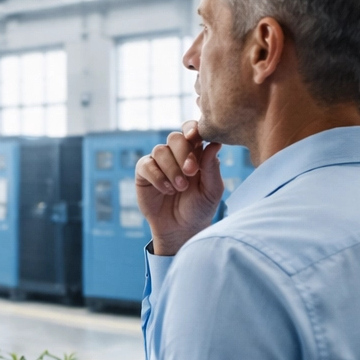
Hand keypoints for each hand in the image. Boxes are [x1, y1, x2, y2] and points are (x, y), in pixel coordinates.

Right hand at [135, 120, 223, 255]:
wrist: (181, 229)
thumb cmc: (199, 208)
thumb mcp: (212, 190)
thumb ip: (212, 167)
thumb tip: (215, 144)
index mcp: (196, 153)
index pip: (193, 131)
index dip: (192, 129)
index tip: (195, 137)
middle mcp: (176, 154)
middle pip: (175, 138)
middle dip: (184, 153)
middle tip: (191, 172)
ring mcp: (159, 163)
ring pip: (160, 151)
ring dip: (171, 169)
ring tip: (179, 188)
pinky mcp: (144, 173)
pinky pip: (146, 165)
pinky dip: (157, 176)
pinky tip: (166, 190)